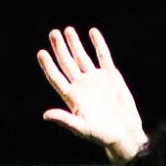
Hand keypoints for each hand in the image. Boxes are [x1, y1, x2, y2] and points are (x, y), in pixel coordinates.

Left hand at [38, 26, 146, 163]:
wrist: (125, 133)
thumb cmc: (102, 135)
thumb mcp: (81, 129)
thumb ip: (65, 120)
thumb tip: (46, 116)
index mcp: (72, 97)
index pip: (56, 77)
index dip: (48, 66)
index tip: (41, 53)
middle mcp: (81, 85)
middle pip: (67, 63)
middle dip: (60, 48)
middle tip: (53, 34)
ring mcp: (95, 79)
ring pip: (82, 57)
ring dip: (75, 44)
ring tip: (68, 30)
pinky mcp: (110, 76)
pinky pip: (103, 56)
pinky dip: (98, 44)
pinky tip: (93, 32)